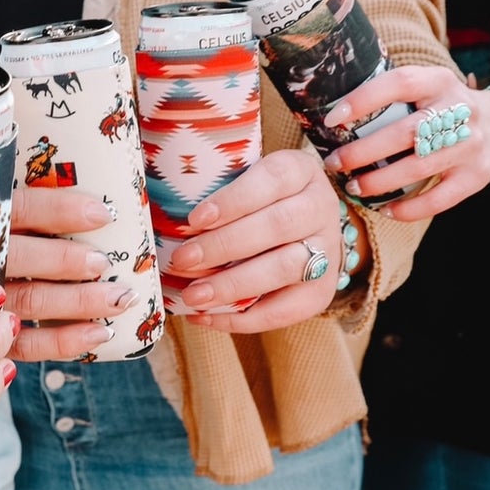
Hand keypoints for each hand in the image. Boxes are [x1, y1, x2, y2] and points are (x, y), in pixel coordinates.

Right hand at [5, 186, 136, 360]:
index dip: (60, 210)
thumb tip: (41, 115)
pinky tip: (96, 335)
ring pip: (30, 302)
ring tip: (119, 298)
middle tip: (105, 263)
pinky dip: (61, 343)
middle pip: (24, 259)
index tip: (103, 213)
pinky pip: (23, 345)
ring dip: (78, 302)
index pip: (18, 210)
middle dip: (69, 261)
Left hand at [167, 150, 341, 332]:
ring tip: (193, 296)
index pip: (272, 179)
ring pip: (285, 267)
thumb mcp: (245, 178)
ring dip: (234, 284)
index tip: (195, 219)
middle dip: (224, 245)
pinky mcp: (320, 292)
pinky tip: (205, 317)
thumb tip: (161, 215)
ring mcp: (328, 251)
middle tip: (182, 260)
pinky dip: (241, 318)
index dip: (233, 200)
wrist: (306, 229)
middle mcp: (320, 208)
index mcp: (300, 171)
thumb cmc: (259, 200)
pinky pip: (284, 310)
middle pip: (278, 226)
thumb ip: (213, 187)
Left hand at [321, 65, 489, 219]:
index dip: (364, 99)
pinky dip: (408, 208)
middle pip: (406, 133)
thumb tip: (334, 114)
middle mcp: (460, 110)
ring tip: (353, 187)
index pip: (400, 83)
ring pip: (419, 168)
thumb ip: (394, 95)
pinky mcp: (477, 176)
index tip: (332, 119)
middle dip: (363, 151)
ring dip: (379, 182)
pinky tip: (384, 209)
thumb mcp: (428, 88)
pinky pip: (439, 199)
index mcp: (440, 82)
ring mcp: (470, 145)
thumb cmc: (445, 108)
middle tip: (334, 163)